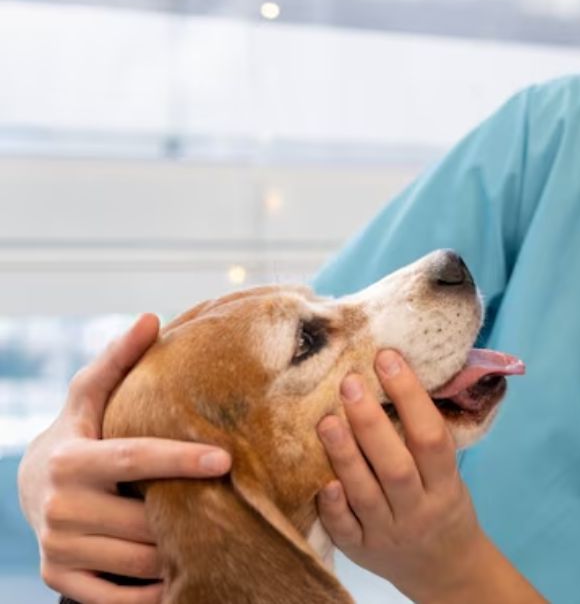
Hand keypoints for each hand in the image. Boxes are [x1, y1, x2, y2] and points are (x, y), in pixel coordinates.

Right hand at [17, 314, 231, 603]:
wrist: (29, 491)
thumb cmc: (79, 435)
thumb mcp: (89, 398)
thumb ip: (118, 361)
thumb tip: (151, 318)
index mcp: (72, 460)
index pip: (134, 460)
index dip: (180, 460)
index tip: (226, 460)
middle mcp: (60, 507)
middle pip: (144, 518)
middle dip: (189, 516)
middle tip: (234, 509)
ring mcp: (60, 546)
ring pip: (139, 559)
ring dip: (181, 553)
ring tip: (217, 539)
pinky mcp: (61, 578)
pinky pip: (119, 597)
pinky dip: (154, 593)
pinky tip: (184, 577)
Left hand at [317, 350, 541, 602]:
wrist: (445, 569)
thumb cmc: (443, 506)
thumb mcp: (451, 475)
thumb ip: (427, 441)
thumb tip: (395, 378)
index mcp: (446, 486)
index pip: (431, 438)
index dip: (410, 396)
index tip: (388, 359)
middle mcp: (418, 510)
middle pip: (396, 466)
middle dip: (371, 422)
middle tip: (350, 383)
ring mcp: (389, 533)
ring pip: (367, 494)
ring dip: (345, 455)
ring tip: (325, 420)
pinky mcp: (362, 551)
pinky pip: (345, 529)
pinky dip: (334, 506)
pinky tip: (322, 481)